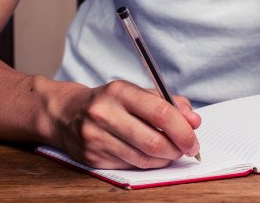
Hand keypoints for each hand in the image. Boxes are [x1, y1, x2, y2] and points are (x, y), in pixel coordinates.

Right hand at [50, 80, 201, 168]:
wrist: (65, 114)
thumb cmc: (108, 102)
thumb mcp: (136, 92)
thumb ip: (168, 102)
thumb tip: (193, 120)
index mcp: (119, 91)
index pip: (160, 112)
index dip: (183, 130)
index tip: (194, 139)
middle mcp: (104, 114)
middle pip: (153, 141)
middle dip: (177, 149)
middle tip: (187, 149)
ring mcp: (96, 138)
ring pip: (143, 158)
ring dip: (164, 159)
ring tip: (170, 152)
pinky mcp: (92, 158)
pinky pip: (130, 166)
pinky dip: (147, 164)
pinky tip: (150, 156)